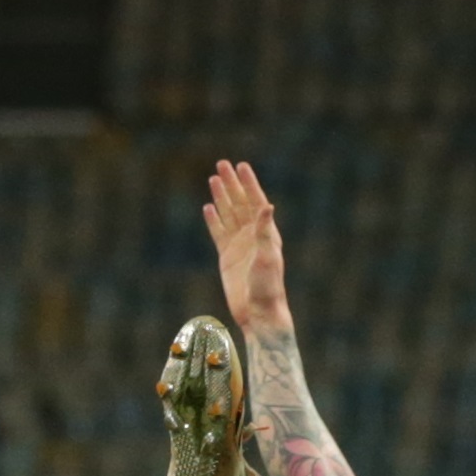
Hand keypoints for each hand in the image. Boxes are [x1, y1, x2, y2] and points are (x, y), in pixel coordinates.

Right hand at [204, 160, 288, 331]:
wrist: (257, 311)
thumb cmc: (267, 285)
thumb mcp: (267, 255)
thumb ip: (264, 230)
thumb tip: (267, 205)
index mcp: (266, 232)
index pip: (256, 201)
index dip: (248, 183)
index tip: (241, 166)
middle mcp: (253, 235)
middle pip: (240, 203)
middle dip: (232, 184)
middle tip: (222, 164)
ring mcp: (239, 245)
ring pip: (228, 214)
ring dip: (221, 197)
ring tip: (213, 179)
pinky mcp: (227, 257)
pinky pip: (218, 232)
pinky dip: (213, 219)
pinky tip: (208, 207)